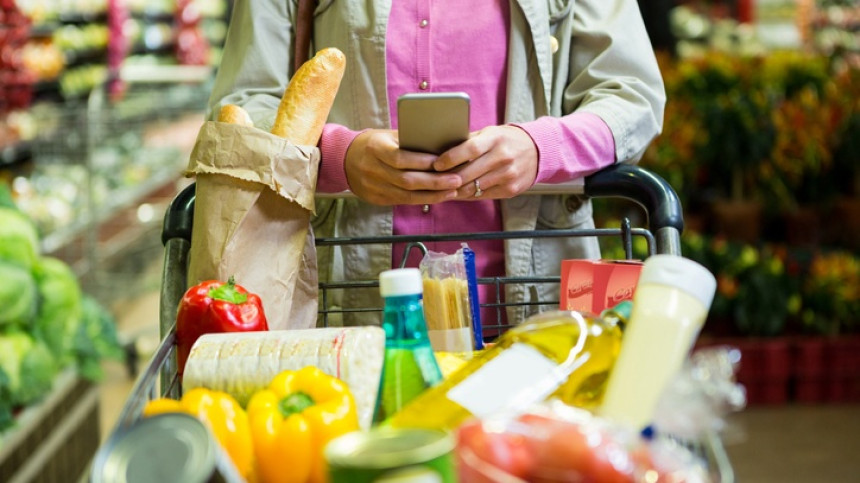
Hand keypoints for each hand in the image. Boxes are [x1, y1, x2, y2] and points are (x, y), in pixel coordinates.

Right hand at [344, 129, 462, 204]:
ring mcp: (373, 187)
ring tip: (452, 191)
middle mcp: (372, 169)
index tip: (443, 162)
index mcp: (375, 148)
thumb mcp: (387, 136)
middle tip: (456, 180)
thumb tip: (440, 145)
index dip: (422, 162)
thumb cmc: (373, 144)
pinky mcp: (376, 199)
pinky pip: (402, 201)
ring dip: (432, 195)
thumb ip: (409, 141)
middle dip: (434, 182)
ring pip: (406, 195)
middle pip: (406, 180)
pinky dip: (422, 200)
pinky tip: (438, 197)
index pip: (400, 158)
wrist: (344, 159)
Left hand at [432, 125, 537, 199]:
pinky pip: (483, 195)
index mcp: (495, 139)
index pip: (469, 149)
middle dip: (448, 179)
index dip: (450, 158)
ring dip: (455, 191)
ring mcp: (508, 175)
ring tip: (442, 189)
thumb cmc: (506, 140)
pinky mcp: (510, 189)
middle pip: (469, 173)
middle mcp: (503, 157)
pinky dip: (468, 195)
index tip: (436, 165)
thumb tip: (441, 149)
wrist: (538, 151)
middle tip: (433, 181)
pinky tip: (458, 193)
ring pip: (474, 188)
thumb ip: (469, 141)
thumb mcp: (490, 133)